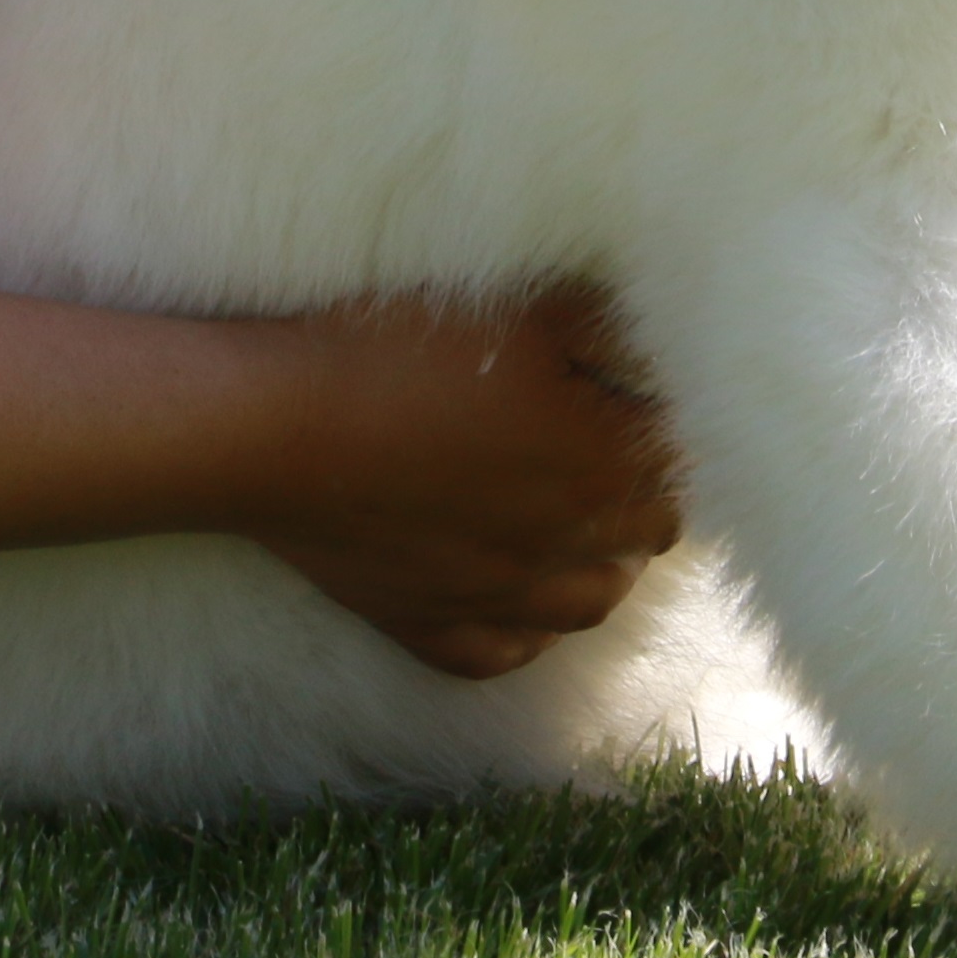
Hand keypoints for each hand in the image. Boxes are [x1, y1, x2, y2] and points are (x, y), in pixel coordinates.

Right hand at [231, 284, 683, 677]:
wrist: (273, 425)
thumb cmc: (393, 349)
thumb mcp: (517, 304)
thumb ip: (606, 320)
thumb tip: (658, 330)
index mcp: (601, 459)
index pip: (682, 453)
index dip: (671, 419)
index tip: (646, 392)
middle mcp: (566, 543)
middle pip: (652, 532)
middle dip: (647, 490)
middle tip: (617, 442)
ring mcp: (499, 597)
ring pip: (592, 603)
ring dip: (602, 563)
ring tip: (582, 518)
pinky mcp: (431, 626)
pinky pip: (504, 652)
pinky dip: (523, 629)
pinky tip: (513, 592)